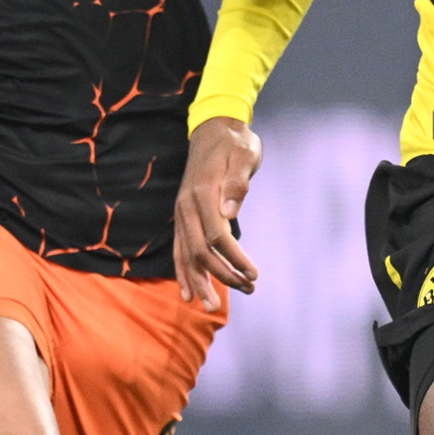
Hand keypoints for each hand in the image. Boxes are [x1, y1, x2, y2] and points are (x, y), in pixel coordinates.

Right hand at [175, 115, 262, 311]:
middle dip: (221, 276)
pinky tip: (189, 292)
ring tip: (210, 307)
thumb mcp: (244, 155)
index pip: (217, 235)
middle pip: (200, 251)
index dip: (235, 258)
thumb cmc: (236, 143)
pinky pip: (178, 249)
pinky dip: (182, 272)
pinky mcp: (183, 215)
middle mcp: (187, 206)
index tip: (254, 274)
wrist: (214, 128)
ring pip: (185, 254)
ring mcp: (182, 212)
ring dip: (198, 281)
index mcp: (203, 192)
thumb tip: (228, 212)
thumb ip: (237, 183)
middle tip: (247, 291)